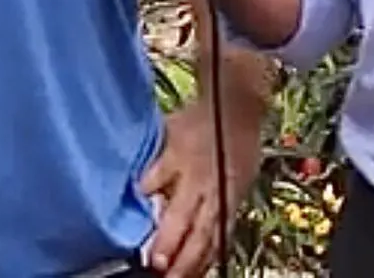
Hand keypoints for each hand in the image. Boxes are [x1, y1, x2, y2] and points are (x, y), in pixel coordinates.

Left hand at [141, 104, 261, 276]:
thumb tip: (137, 192)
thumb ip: (155, 169)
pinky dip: (211, 254)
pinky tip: (200, 269)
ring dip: (196, 264)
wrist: (237, 112)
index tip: (154, 261)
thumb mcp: (170, 138)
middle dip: (181, 262)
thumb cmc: (197, 124)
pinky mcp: (233, 205)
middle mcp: (211, 194)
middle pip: (197, 236)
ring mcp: (225, 202)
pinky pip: (223, 236)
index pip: (179, 216)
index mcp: (193, 177)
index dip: (167, 241)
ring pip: (211, 241)